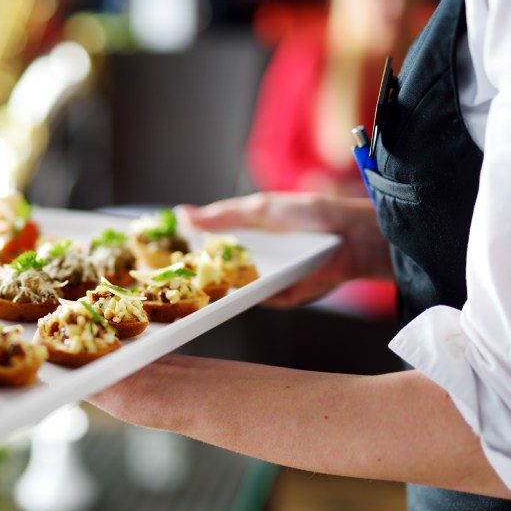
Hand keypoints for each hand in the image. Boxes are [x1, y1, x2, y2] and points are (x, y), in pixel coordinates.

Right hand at [176, 192, 392, 307]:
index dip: (185, 250)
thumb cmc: (310, 215)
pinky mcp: (279, 298)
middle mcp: (253, 260)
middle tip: (162, 276)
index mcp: (246, 236)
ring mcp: (264, 280)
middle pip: (213, 272)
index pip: (208, 246)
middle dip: (190, 275)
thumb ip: (222, 215)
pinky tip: (221, 294)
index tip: (158, 253)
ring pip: (230, 290)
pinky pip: (254, 300)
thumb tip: (182, 215)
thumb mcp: (260, 209)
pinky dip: (241, 298)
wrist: (352, 238)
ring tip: (183, 288)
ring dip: (210, 290)